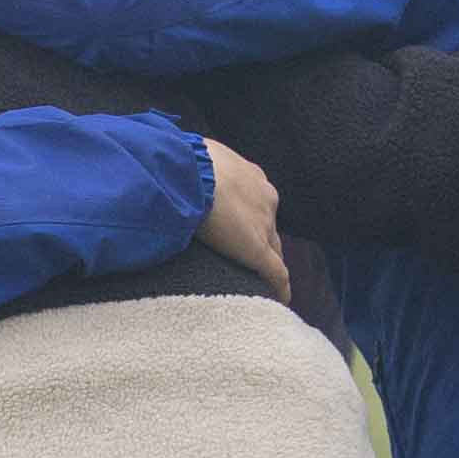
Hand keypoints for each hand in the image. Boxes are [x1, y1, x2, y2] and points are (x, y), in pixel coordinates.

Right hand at [192, 136, 286, 296]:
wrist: (190, 172)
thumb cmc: (186, 160)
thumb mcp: (196, 159)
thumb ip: (195, 170)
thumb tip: (176, 175)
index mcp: (251, 178)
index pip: (256, 204)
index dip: (250, 218)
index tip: (240, 228)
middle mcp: (265, 201)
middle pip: (269, 227)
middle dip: (262, 240)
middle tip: (251, 256)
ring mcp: (263, 226)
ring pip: (274, 250)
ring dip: (269, 263)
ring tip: (263, 281)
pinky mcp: (257, 250)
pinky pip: (276, 273)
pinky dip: (280, 286)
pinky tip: (281, 299)